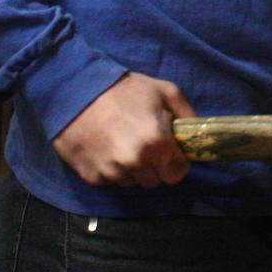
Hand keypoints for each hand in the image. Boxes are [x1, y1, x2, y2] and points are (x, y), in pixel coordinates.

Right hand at [51, 72, 195, 188]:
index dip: (175, 163)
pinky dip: (110, 169)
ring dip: (131, 169)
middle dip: (153, 166)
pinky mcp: (91, 177)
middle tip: (144, 144)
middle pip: (154, 181)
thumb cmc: (123, 89)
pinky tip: (105, 147)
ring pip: (131, 182)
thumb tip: (195, 132)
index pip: (177, 174)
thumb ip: (186, 114)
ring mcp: (111, 172)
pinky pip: (110, 180)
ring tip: (122, 142)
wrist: (75, 90)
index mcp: (156, 143)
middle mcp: (135, 163)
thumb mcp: (164, 90)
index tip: (168, 153)